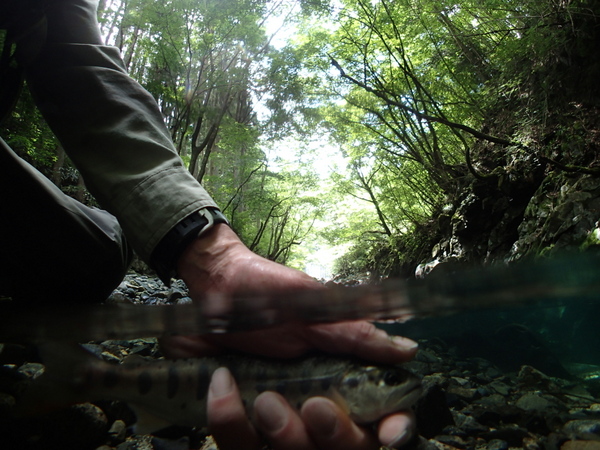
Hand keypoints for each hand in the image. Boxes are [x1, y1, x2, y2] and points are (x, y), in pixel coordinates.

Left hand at [163, 224, 418, 448]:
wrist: (214, 286)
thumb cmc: (269, 294)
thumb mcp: (313, 311)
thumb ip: (356, 335)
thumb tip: (407, 350)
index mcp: (342, 377)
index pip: (380, 416)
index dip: (392, 429)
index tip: (389, 433)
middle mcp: (314, 405)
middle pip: (344, 448)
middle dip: (334, 436)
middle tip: (313, 405)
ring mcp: (276, 419)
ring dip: (282, 433)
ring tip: (263, 397)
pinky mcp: (240, 423)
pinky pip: (242, 445)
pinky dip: (229, 419)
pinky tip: (223, 383)